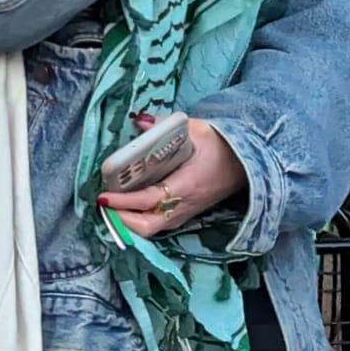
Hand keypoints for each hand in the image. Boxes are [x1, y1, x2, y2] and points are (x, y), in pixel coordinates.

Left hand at [99, 117, 245, 238]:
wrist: (246, 164)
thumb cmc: (221, 146)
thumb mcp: (196, 129)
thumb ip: (164, 126)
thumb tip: (138, 121)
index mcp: (187, 185)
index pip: (150, 199)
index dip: (124, 201)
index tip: (103, 196)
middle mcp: (184, 205)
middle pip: (147, 226)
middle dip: (121, 220)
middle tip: (104, 203)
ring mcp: (184, 213)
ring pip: (151, 229)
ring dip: (128, 221)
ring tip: (111, 204)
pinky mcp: (184, 214)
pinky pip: (157, 225)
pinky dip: (138, 220)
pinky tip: (127, 206)